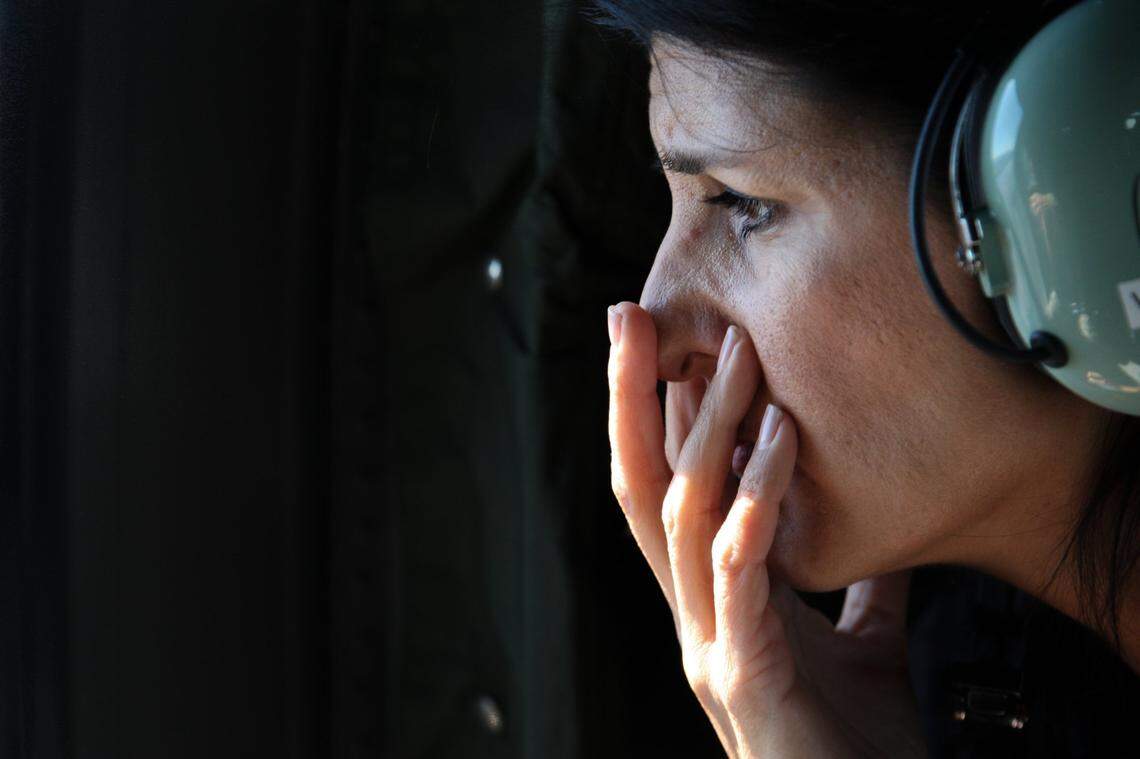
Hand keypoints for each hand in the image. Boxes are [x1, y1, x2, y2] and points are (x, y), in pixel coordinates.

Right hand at [607, 301, 926, 758]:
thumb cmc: (853, 742)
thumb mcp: (860, 642)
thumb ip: (860, 586)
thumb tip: (877, 529)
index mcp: (712, 600)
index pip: (666, 489)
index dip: (656, 414)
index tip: (662, 338)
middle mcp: (689, 613)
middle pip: (640, 485)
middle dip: (628, 397)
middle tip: (631, 312)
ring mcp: (705, 640)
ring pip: (680, 510)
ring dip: (703, 426)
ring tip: (735, 352)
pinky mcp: (740, 668)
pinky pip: (737, 563)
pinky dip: (755, 494)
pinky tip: (780, 437)